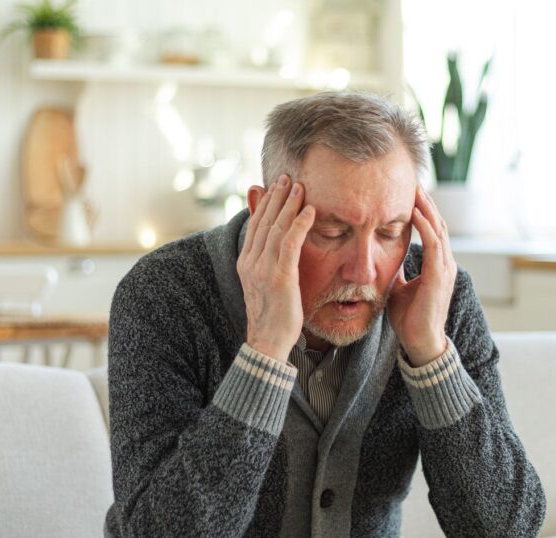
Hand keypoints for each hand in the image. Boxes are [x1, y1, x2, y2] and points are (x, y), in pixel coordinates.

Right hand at [237, 174, 315, 362]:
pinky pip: (290, 244)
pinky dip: (300, 225)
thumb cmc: (272, 316)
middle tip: (287, 177)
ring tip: (300, 187)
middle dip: (276, 197)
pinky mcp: (280, 277)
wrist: (267, 342)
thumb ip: (269, 262)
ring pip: (276, 228)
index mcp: (246, 263)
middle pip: (264, 221)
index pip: (255, 225)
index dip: (265, 204)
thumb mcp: (266, 285)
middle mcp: (251, 262)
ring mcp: (263, 269)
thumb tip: (275, 247)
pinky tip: (310, 211)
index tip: (275, 187)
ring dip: (289, 205)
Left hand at [388, 186, 456, 365]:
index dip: (423, 210)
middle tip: (414, 181)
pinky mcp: (438, 277)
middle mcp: (444, 263)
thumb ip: (397, 271)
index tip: (409, 193)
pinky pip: (435, 245)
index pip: (432, 230)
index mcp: (437, 265)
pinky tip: (415, 212)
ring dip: (427, 208)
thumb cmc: (410, 318)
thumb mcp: (399, 287)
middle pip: (438, 223)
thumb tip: (384, 258)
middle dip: (425, 202)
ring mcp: (444, 269)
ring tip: (415, 189)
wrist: (419, 343)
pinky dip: (426, 226)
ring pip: (438, 229)